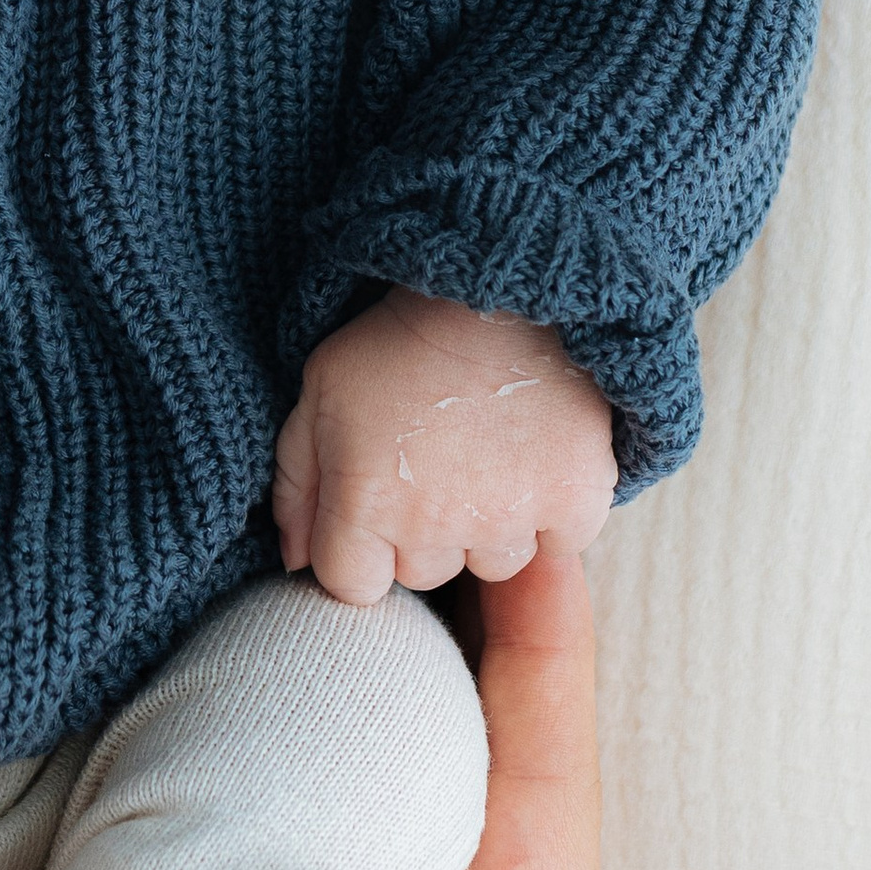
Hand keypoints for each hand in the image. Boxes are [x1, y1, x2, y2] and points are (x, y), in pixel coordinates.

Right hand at [51, 543, 599, 869]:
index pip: (544, 810)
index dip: (546, 663)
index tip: (541, 514)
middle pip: (493, 772)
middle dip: (481, 623)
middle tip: (439, 465)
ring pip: (411, 792)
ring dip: (392, 667)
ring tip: (351, 522)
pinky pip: (324, 832)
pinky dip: (301, 737)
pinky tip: (241, 670)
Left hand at [274, 287, 617, 605]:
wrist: (498, 285)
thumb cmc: (398, 336)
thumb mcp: (320, 390)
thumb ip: (296, 482)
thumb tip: (297, 559)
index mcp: (363, 503)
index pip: (350, 585)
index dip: (359, 548)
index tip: (377, 503)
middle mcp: (434, 527)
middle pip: (421, 574)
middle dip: (421, 532)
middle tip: (435, 461)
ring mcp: (507, 520)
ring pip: (491, 564)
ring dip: (488, 524)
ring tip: (486, 454)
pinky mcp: (574, 504)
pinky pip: (558, 544)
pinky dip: (551, 511)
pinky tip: (534, 456)